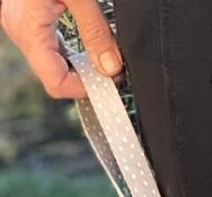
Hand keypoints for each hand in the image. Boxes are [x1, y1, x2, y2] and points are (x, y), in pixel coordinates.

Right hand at [1, 0, 121, 98]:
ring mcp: (20, 22)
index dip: (85, 89)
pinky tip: (87, 42)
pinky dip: (70, 47)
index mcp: (28, 30)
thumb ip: (96, 31)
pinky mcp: (26, 14)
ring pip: (52, 58)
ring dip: (78, 62)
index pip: (56, 82)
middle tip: (112, 72)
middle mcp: (19, 30)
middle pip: (54, 73)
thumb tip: (112, 67)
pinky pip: (49, 41)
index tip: (110, 85)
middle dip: (85, 76)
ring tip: (103, 57)